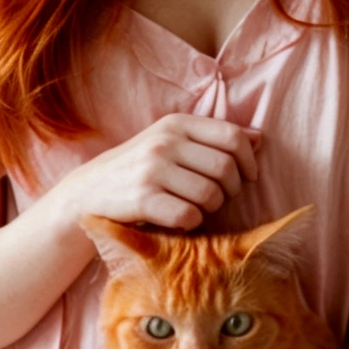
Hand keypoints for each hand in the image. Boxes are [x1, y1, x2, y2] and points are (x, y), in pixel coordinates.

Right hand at [57, 112, 260, 232]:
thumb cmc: (140, 169)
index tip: (247, 177)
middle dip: (231, 189)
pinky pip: (190, 216)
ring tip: (195, 208)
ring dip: (210, 208)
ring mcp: (152, 170)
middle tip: (220, 198)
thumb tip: (260, 138)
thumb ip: (213, 139)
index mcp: (176, 124)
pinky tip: (179, 221)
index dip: (249, 160)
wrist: (88, 192)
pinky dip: (191, 224)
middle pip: (226, 168)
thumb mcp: (172, 143)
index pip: (232, 136)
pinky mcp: (143, 199)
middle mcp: (165, 142)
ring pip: (210, 194)